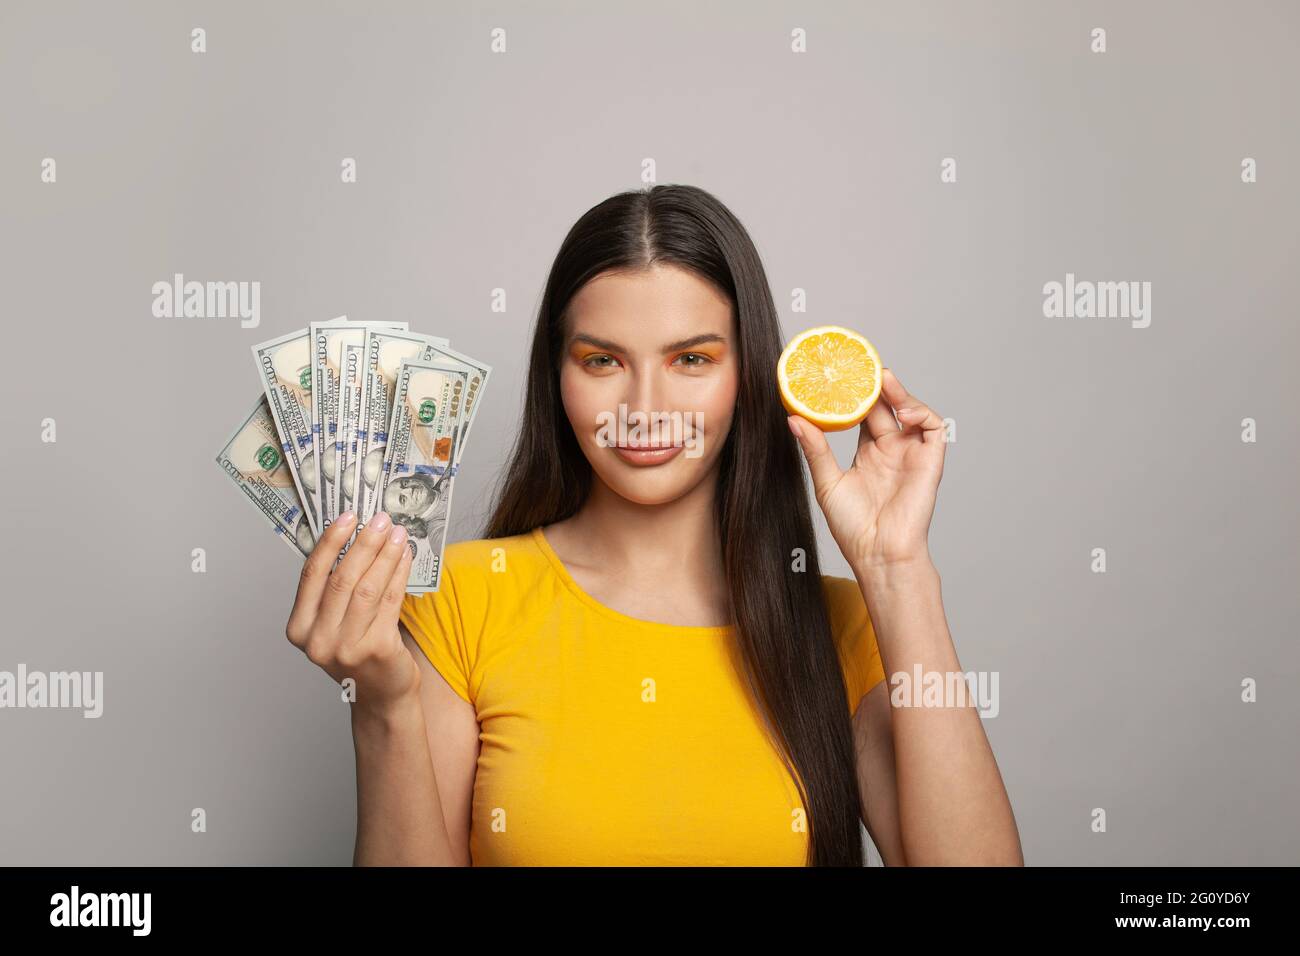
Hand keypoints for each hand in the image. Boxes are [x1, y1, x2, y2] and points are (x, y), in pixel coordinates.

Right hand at [284, 510, 418, 710]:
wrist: (381, 695)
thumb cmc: (357, 651)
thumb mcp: (334, 623)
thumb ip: (334, 588)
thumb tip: (352, 536)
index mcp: (299, 628)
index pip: (311, 575)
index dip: (330, 542)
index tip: (347, 517)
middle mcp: (318, 640)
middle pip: (342, 578)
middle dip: (363, 543)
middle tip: (379, 520)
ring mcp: (347, 647)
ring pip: (368, 587)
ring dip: (385, 555)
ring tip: (397, 533)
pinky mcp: (377, 649)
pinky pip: (390, 601)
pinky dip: (399, 574)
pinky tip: (405, 557)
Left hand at [788, 367, 945, 569]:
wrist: (878, 553)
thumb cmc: (853, 527)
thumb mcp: (826, 481)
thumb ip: (815, 449)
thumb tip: (794, 418)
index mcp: (868, 453)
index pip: (863, 413)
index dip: (855, 394)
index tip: (838, 374)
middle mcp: (891, 450)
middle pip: (886, 406)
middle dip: (875, 384)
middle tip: (860, 365)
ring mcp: (911, 454)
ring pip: (910, 410)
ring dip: (899, 392)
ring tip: (882, 378)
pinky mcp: (930, 461)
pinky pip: (932, 427)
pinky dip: (920, 412)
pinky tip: (902, 409)